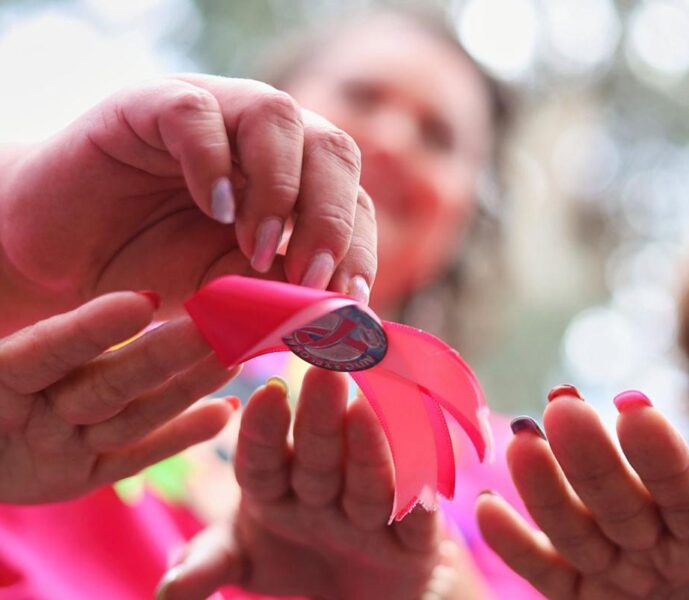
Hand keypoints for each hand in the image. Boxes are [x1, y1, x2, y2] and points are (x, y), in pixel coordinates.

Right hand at [0, 75, 375, 330]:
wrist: (68, 257)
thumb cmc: (155, 271)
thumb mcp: (231, 292)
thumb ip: (279, 290)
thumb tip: (337, 307)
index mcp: (294, 184)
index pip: (353, 201)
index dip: (359, 249)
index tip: (349, 301)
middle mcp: (263, 142)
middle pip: (333, 149)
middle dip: (331, 218)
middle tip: (308, 278)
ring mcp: (213, 114)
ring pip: (276, 116)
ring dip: (279, 190)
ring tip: (254, 249)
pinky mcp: (152, 106)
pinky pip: (197, 113)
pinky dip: (213, 163)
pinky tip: (213, 210)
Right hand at [0, 291, 238, 502]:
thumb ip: (45, 334)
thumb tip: (121, 291)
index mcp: (0, 380)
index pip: (45, 352)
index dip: (92, 330)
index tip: (146, 300)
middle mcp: (34, 420)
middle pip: (105, 387)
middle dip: (164, 356)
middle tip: (216, 325)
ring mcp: (62, 452)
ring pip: (132, 420)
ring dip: (187, 389)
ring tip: (233, 357)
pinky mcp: (84, 476)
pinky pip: (138, 456)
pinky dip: (183, 435)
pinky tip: (226, 411)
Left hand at [157, 369, 486, 599]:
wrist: (365, 585)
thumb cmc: (298, 555)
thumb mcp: (246, 560)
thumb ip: (210, 562)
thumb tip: (167, 589)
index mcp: (276, 484)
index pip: (263, 458)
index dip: (265, 429)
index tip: (265, 395)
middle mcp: (324, 487)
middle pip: (318, 456)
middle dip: (319, 418)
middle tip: (323, 369)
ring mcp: (369, 509)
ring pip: (366, 480)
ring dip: (368, 448)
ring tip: (368, 409)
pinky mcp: (415, 535)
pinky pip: (415, 519)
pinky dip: (421, 501)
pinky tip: (424, 479)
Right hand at [476, 389, 688, 598]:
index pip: (681, 489)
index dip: (660, 455)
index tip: (637, 411)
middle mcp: (651, 541)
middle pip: (618, 500)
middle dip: (591, 457)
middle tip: (564, 406)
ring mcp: (611, 567)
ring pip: (574, 527)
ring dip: (543, 487)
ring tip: (519, 441)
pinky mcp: (578, 595)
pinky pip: (544, 570)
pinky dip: (514, 544)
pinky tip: (485, 508)